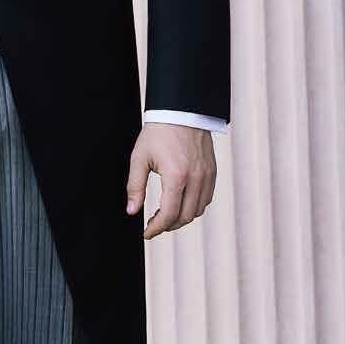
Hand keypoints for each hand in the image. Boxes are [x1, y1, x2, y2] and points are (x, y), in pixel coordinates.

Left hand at [126, 123, 216, 239]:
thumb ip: (135, 187)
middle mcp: (195, 179)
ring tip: (167, 214)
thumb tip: (132, 210)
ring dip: (182, 217)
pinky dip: (195, 206)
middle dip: (168, 225)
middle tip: (154, 224)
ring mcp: (207, 176)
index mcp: (176, 176)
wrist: (181, 111)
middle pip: (185, 217)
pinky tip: (181, 202)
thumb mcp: (139, 158)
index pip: (169, 215)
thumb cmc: (158, 132)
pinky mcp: (212, 172)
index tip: (146, 232)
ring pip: (198, 210)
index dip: (156, 228)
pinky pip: (207, 198)